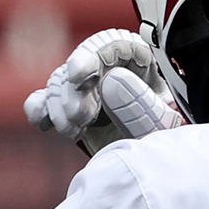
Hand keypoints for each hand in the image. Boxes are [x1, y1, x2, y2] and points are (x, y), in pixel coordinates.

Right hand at [23, 29, 183, 154]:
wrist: (160, 164)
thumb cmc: (169, 138)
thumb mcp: (165, 122)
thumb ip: (140, 104)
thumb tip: (110, 81)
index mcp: (140, 59)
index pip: (111, 44)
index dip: (90, 56)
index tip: (78, 75)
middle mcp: (110, 68)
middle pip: (80, 66)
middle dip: (73, 91)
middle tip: (80, 117)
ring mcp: (89, 89)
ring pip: (60, 83)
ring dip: (59, 106)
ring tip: (73, 130)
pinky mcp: (71, 110)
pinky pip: (45, 101)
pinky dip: (39, 109)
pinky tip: (44, 123)